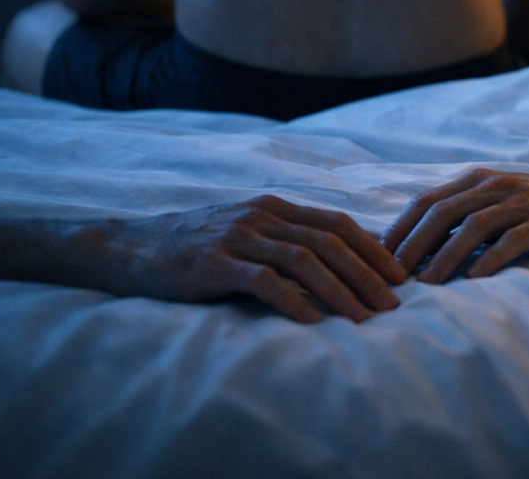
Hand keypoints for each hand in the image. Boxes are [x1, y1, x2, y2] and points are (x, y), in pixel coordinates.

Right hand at [104, 196, 407, 322]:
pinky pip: (262, 280)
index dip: (373, 248)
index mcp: (275, 208)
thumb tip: (337, 268)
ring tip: (363, 319)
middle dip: (367, 273)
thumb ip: (286, 242)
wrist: (129, 248)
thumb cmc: (196, 247)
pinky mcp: (213, 263)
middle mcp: (262, 216)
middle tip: (393, 303)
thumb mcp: (247, 234)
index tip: (399, 275)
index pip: (337, 224)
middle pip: (329, 241)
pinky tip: (312, 321)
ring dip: (340, 290)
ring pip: (303, 260)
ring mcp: (238, 237)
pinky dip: (292, 300)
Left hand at [382, 170, 528, 282]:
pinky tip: (476, 278)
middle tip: (392, 275)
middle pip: (442, 211)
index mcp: (477, 180)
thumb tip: (416, 251)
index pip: (426, 201)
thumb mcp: (498, 203)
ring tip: (428, 283)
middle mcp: (495, 186)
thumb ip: (462, 218)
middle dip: (412, 244)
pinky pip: (513, 239)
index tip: (376, 260)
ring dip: (446, 254)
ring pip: (474, 225)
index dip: (399, 229)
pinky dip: (491, 257)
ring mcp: (522, 202)